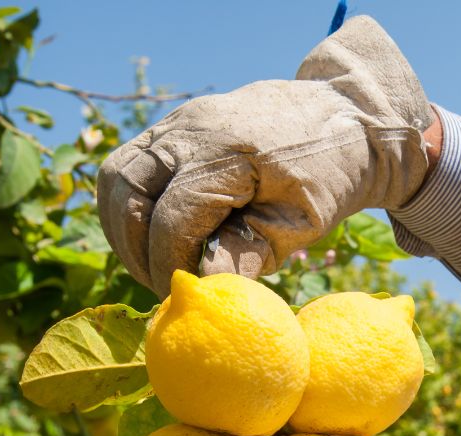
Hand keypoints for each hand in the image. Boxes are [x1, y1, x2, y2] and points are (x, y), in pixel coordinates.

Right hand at [97, 16, 432, 295]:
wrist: (344, 116)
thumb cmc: (328, 177)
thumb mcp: (302, 222)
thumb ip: (249, 253)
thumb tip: (201, 287)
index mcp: (229, 152)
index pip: (172, 216)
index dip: (168, 262)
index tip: (181, 293)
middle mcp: (192, 128)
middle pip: (125, 190)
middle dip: (134, 247)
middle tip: (159, 283)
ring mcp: (178, 121)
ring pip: (116, 175)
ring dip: (123, 226)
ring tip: (152, 262)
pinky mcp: (174, 124)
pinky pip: (130, 164)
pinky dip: (132, 204)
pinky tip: (157, 235)